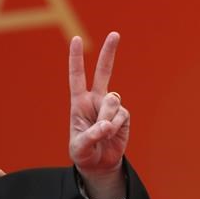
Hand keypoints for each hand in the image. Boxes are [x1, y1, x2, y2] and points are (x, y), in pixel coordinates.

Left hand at [68, 32, 128, 178]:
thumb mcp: (80, 147)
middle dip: (109, 53)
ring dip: (107, 119)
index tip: (76, 39)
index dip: (76, 59)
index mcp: (79, 103)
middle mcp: (96, 100)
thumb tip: (107, 125)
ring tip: (102, 134)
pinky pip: (121, 116)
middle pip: (103, 72)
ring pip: (112, 101)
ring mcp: (111, 107)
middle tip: (115, 34)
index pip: (77, 77)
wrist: (99, 164)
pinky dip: (115, 128)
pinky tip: (110, 136)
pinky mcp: (123, 116)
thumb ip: (91, 136)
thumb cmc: (84, 153)